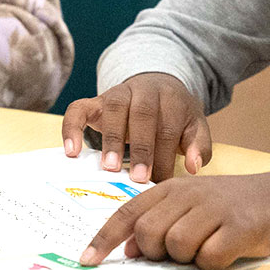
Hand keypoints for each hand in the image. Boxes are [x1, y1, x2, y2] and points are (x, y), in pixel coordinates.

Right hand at [60, 72, 212, 182]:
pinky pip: (78, 109)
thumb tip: (193, 166)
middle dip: (141, 148)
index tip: (162, 184)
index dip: (164, 157)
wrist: (157, 85)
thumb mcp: (194, 127)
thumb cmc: (175, 115)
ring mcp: (117, 94)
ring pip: (114, 109)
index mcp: (171, 99)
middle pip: (142, 115)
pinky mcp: (95, 101)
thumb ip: (198, 145)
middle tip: (139, 178)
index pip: (168, 128)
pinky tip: (72, 152)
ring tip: (109, 168)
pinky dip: (72, 128)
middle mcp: (144, 91)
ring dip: (111, 138)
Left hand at [78, 167, 269, 269]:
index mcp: (171, 188)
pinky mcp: (239, 227)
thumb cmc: (225, 208)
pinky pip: (209, 257)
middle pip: (148, 233)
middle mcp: (190, 194)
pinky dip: (213, 262)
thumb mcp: (188, 206)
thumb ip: (158, 223)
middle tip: (180, 249)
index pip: (128, 213)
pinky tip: (225, 250)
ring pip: (177, 246)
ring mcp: (215, 209)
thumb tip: (130, 252)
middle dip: (157, 251)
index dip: (105, 238)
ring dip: (188, 256)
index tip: (87, 261)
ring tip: (207, 245)